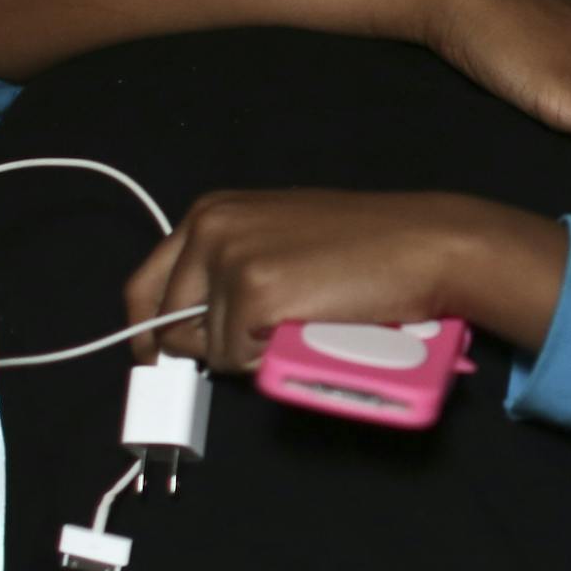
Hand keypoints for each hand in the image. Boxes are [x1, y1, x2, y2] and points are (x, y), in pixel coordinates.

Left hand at [124, 190, 567, 371]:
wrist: (423, 245)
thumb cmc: (368, 246)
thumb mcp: (281, 238)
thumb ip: (234, 266)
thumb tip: (199, 324)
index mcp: (212, 210)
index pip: (147, 281)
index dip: (150, 328)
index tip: (160, 355)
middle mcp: (210, 227)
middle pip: (165, 320)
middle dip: (200, 348)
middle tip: (251, 348)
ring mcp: (229, 259)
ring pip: (206, 348)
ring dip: (245, 352)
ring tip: (298, 325)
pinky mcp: (252, 294)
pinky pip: (236, 359)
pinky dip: (266, 360)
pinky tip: (305, 331)